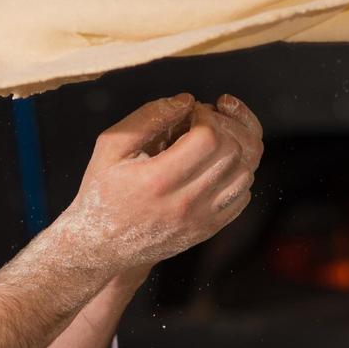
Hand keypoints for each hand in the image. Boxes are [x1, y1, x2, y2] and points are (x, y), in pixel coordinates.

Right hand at [58, 92, 263, 274]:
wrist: (103, 246)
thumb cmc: (103, 191)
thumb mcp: (110, 147)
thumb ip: (147, 118)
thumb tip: (187, 101)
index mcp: (158, 180)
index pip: (209, 138)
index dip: (208, 115)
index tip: (193, 112)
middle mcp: (185, 203)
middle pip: (233, 153)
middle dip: (226, 125)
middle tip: (207, 120)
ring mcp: (201, 219)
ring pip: (245, 173)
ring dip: (236, 147)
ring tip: (215, 137)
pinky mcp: (209, 229)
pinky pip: (243, 194)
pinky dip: (237, 172)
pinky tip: (216, 163)